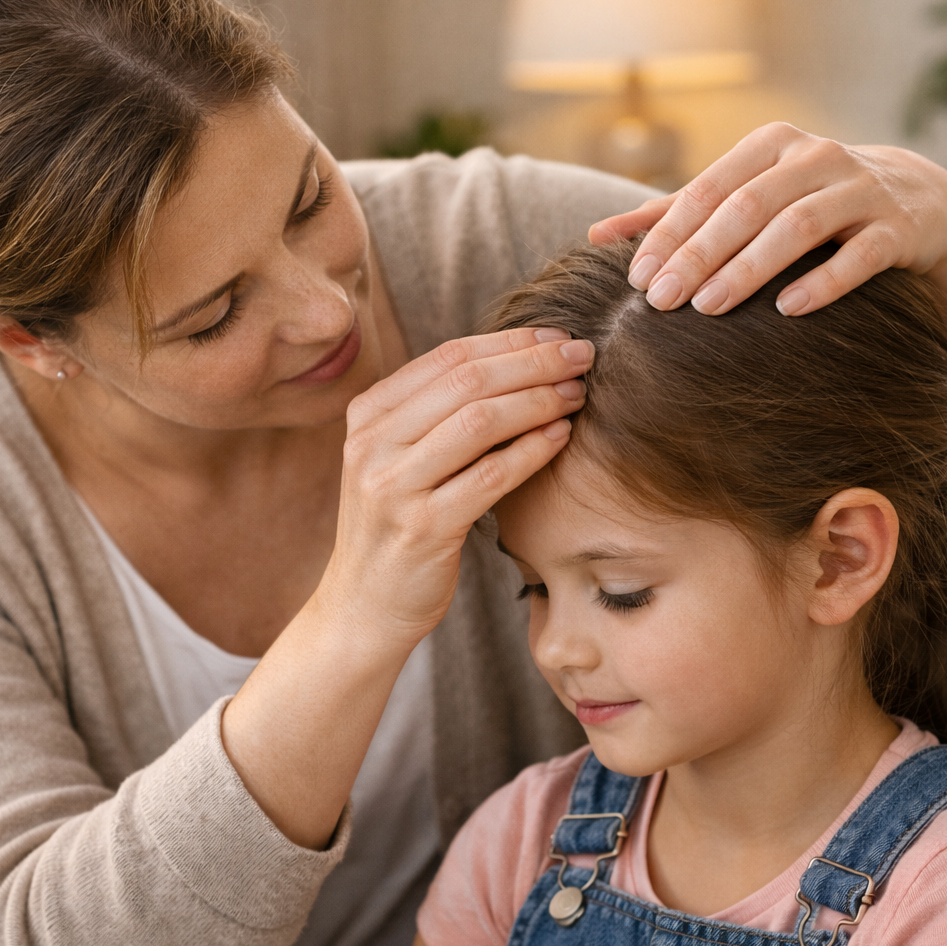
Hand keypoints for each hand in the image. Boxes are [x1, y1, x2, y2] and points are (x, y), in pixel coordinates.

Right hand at [318, 327, 591, 643]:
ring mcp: (393, 486)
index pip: (447, 357)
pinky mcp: (422, 528)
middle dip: (533, 362)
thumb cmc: (397, 528)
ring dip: (539, 400)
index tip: (557, 338)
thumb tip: (518, 362)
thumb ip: (437, 415)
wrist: (363, 608)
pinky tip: (561, 437)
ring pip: (480, 421)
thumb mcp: (399, 461)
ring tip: (577, 394)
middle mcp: (372, 444)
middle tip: (582, 356)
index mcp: (368, 416)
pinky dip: (532, 451)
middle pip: (467, 381)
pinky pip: (491, 476)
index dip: (509, 341)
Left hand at [589, 122, 946, 374]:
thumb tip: (595, 235)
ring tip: (708, 308)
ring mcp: (860, 189)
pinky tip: (788, 310)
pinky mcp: (899, 227)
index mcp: (769, 146)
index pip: (707, 189)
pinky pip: (860, 255)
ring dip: (749, 268)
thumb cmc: (805, 201)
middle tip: (661, 301)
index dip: (669, 233)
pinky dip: (823, 281)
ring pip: (798, 226)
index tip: (636, 279)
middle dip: (699, 255)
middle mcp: (815, 157)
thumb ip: (674, 213)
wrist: (914, 200)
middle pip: (746, 206)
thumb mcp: (743, 195)